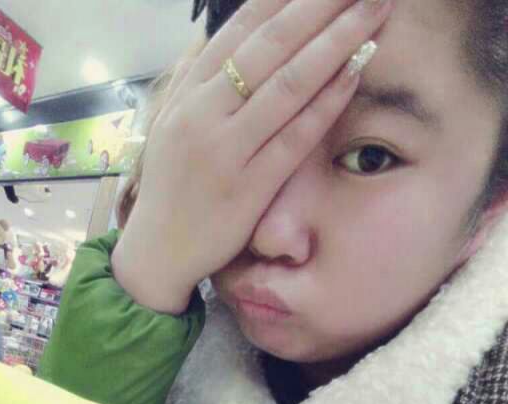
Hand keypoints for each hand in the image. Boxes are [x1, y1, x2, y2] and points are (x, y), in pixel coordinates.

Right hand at [113, 0, 392, 313]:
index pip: (240, 30)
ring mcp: (226, 150)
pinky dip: (326, 103)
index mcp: (187, 96)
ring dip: (337, 43)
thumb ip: (188, 80)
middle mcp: (203, 114)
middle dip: (321, 6)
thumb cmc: (169, 187)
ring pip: (287, 85)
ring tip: (375, 11)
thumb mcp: (167, 126)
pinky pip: (294, 138)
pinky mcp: (248, 187)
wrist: (157, 250)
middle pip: (271, 46)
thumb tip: (207, 37)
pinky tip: (355, 73)